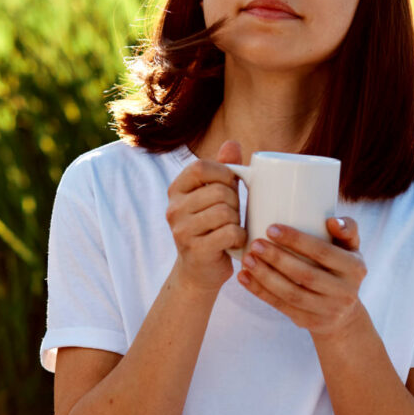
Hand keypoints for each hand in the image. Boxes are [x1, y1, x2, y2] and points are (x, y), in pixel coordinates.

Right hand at [166, 140, 246, 294]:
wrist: (200, 271)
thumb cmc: (212, 227)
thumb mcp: (216, 195)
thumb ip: (224, 169)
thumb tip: (232, 143)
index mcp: (176, 189)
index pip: (200, 167)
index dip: (223, 173)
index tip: (231, 185)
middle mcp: (173, 208)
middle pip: (218, 191)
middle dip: (235, 201)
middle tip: (233, 214)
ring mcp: (181, 230)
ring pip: (225, 211)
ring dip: (237, 220)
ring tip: (233, 227)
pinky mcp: (195, 250)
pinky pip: (229, 232)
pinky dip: (240, 237)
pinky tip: (236, 242)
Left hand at [237, 217, 366, 336]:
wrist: (344, 314)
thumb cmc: (341, 268)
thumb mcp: (352, 249)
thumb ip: (348, 229)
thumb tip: (332, 221)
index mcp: (355, 268)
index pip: (323, 252)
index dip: (297, 241)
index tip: (271, 228)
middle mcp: (345, 292)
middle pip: (305, 274)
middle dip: (277, 258)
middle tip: (255, 244)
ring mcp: (327, 311)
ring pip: (291, 294)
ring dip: (265, 276)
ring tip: (247, 259)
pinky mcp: (309, 323)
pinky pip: (281, 307)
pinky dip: (260, 292)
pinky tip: (244, 278)